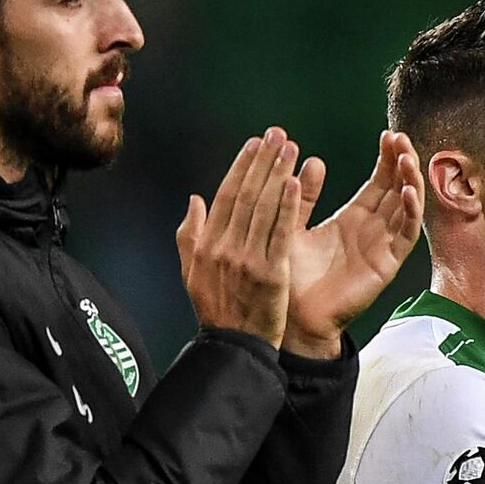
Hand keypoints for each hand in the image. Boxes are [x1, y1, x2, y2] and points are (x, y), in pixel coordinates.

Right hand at [174, 128, 301, 347]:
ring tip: (289, 147)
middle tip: (277, 134)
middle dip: (262, 160)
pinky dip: (287, 206)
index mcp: (207, 244)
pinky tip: (294, 182)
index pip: (226, 195)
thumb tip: (194, 200)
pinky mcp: (271, 273)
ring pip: (263, 208)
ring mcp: (248, 259)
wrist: (234, 348)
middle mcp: (225, 247)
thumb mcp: (191, 273)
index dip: (241, 166)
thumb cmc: (216, 312)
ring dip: (276, 173)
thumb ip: (189, 235)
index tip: (255, 143)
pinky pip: (280, 233)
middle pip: (246, 194)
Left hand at [281, 130, 423, 357]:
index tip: (388, 134)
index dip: (387, 158)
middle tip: (401, 138)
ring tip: (407, 157)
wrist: (292, 315)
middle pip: (398, 189)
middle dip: (403, 162)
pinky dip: (411, 213)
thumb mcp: (294, 225)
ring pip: (408, 208)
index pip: (379, 181)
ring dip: (411, 182)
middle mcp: (373, 230)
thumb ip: (304, 196)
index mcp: (354, 219)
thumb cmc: (292, 275)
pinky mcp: (386, 265)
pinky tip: (409, 192)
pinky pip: (406, 236)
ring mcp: (383, 246)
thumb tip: (313, 160)